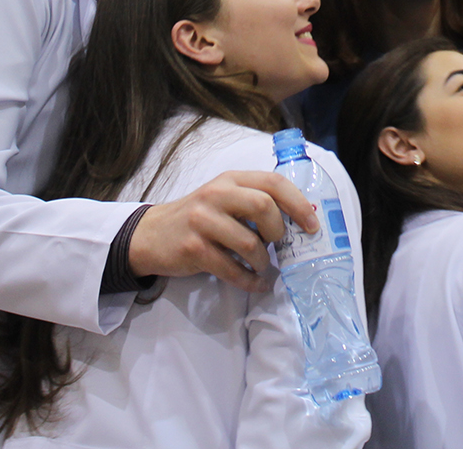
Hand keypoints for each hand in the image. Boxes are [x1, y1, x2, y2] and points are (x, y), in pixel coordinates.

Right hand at [127, 172, 316, 293]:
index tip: (311, 225)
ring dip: (262, 261)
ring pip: (249, 242)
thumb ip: (253, 201)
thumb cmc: (198, 218)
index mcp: (230, 179)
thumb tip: (297, 219)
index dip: (298, 204)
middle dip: (278, 231)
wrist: (151, 235)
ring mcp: (202, 221)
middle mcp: (216, 194)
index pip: (273, 182)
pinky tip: (254, 283)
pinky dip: (249, 280)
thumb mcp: (224, 198)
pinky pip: (232, 269)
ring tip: (260, 265)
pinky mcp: (193, 248)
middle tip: (277, 245)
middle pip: (264, 206)